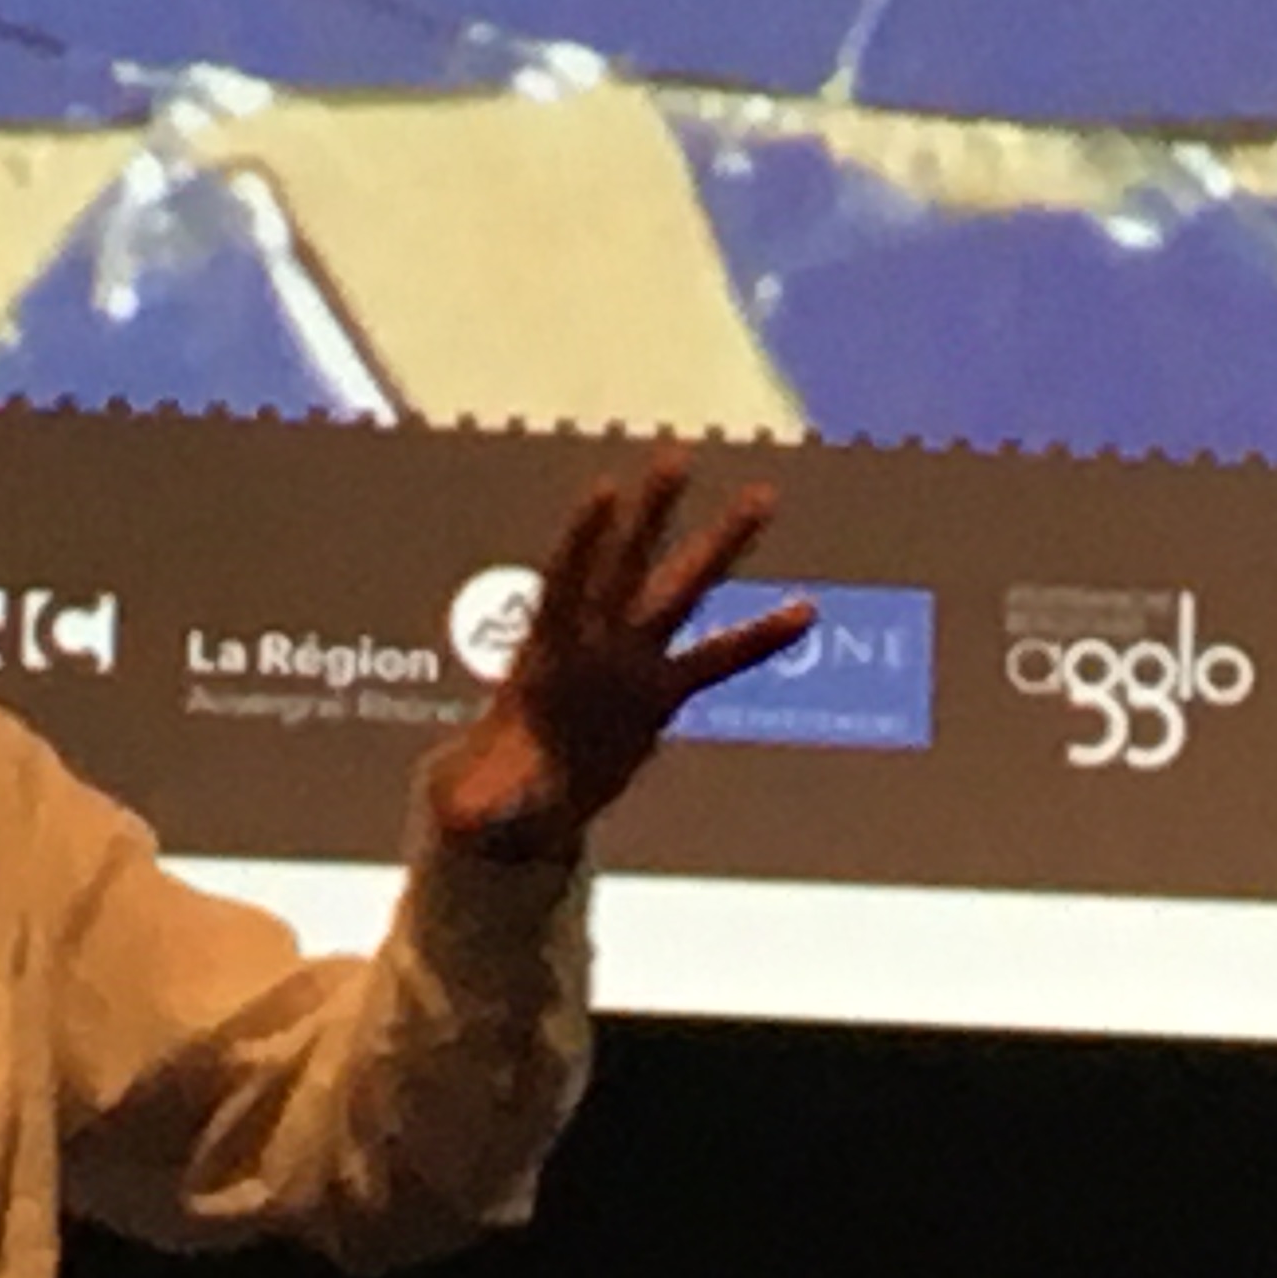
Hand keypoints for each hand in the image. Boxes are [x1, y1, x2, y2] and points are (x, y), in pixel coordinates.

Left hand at [426, 448, 815, 862]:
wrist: (532, 801)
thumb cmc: (496, 790)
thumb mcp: (485, 802)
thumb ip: (487, 804)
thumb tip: (470, 820)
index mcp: (546, 655)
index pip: (564, 585)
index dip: (582, 541)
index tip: (603, 491)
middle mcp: (594, 641)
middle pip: (626, 566)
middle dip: (651, 515)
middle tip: (676, 457)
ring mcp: (633, 658)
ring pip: (682, 591)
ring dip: (721, 546)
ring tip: (764, 496)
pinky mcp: (664, 690)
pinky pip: (720, 659)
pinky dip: (762, 638)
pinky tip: (806, 609)